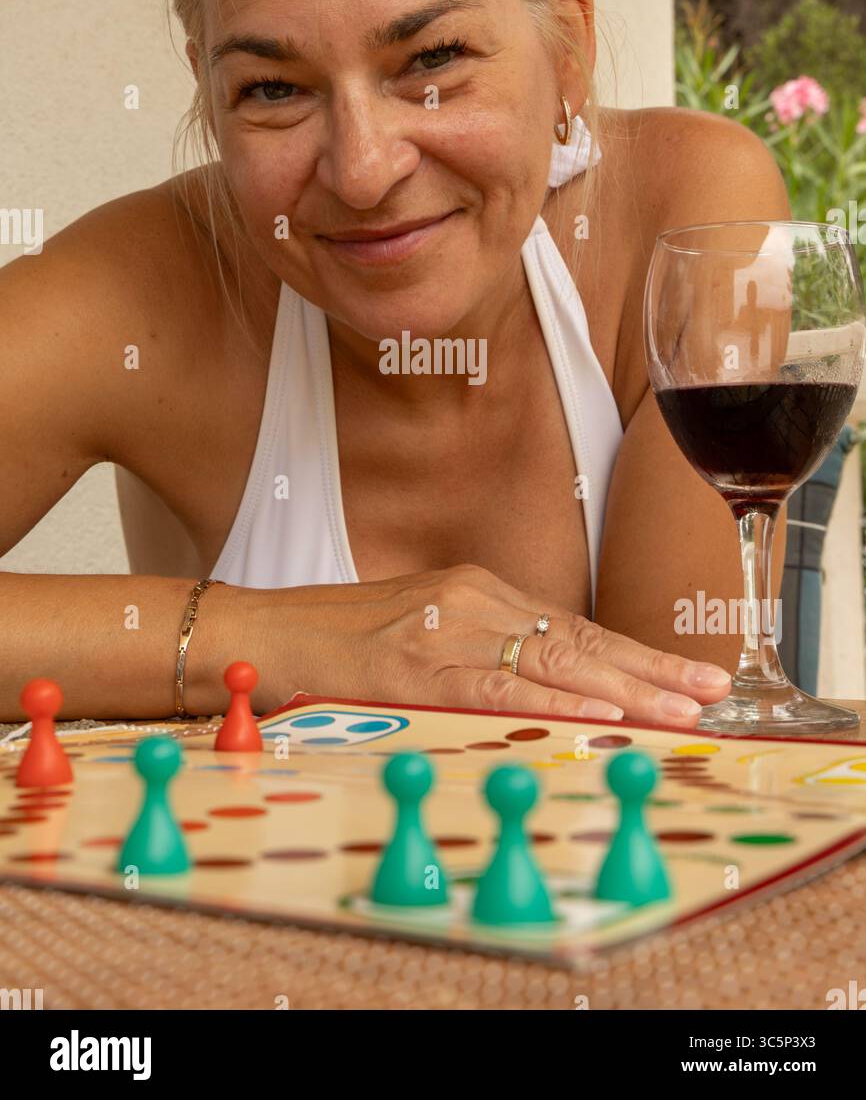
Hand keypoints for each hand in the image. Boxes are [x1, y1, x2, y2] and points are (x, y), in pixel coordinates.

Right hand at [306, 563, 731, 728]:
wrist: (261, 631)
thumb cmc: (339, 641)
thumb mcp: (422, 633)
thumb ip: (480, 649)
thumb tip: (548, 685)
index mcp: (476, 589)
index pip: (575, 626)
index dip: (636, 654)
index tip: (687, 675)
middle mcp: (471, 598)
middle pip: (579, 638)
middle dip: (652, 669)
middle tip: (711, 691)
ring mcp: (445, 629)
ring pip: (554, 660)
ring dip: (626, 690)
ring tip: (681, 710)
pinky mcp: (416, 667)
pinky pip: (498, 685)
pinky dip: (555, 700)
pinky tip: (601, 714)